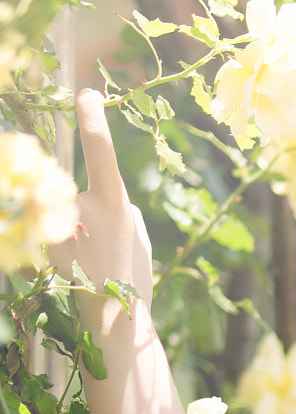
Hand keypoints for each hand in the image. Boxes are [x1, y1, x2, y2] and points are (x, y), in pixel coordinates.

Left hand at [51, 90, 153, 308]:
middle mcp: (82, 209)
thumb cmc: (132, 277)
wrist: (112, 321)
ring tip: (86, 263)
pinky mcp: (40, 244)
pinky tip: (73, 269)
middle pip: (68, 185)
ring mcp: (58, 226)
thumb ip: (117, 206)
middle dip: (75, 207)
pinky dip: (58, 244)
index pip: (100, 145)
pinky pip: (47, 228)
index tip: (87, 93)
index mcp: (114, 202)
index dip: (92, 114)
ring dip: (69, 230)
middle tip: (92, 244)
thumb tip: (95, 194)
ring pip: (58, 210)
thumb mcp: (136, 235)